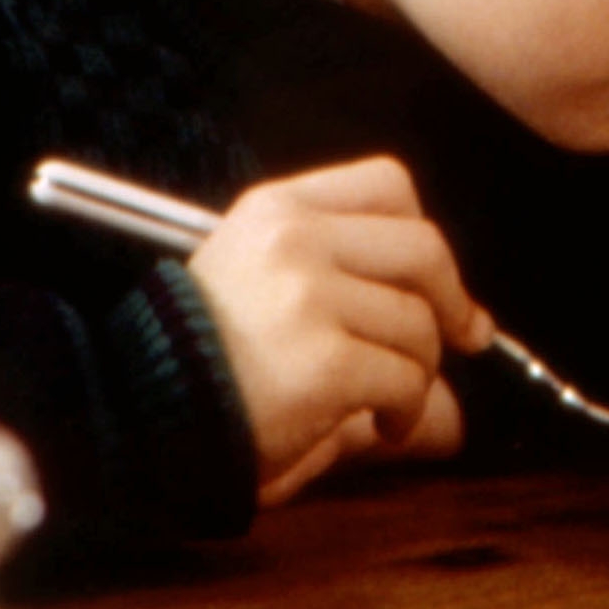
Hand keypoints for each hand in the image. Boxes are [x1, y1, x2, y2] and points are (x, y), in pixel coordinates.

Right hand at [185, 155, 493, 503]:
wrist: (132, 421)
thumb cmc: (201, 363)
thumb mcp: (264, 291)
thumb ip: (356, 287)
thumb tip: (477, 325)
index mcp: (276, 208)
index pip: (388, 183)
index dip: (423, 234)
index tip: (437, 280)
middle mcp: (293, 239)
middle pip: (424, 248)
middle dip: (453, 300)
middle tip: (461, 340)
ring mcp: (308, 297)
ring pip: (418, 323)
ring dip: (420, 371)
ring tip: (390, 401)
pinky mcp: (323, 360)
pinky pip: (405, 378)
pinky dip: (406, 409)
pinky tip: (380, 425)